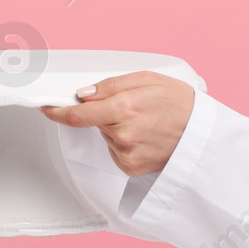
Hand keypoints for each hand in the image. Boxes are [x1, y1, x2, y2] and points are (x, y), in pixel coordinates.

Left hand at [41, 72, 194, 176]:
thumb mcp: (148, 79)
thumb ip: (112, 85)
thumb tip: (84, 94)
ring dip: (116, 127)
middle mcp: (122, 134)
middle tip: (131, 106)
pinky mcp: (130, 168)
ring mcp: (126, 154)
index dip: (58, 111)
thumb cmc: (180, 103)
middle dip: (104, 113)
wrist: (201, 135)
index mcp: (124, 108)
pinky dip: (124, 142)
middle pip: (94, 122)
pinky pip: (115, 150)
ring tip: (145, 122)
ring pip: (106, 136)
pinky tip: (144, 136)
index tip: (47, 107)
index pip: (78, 114)